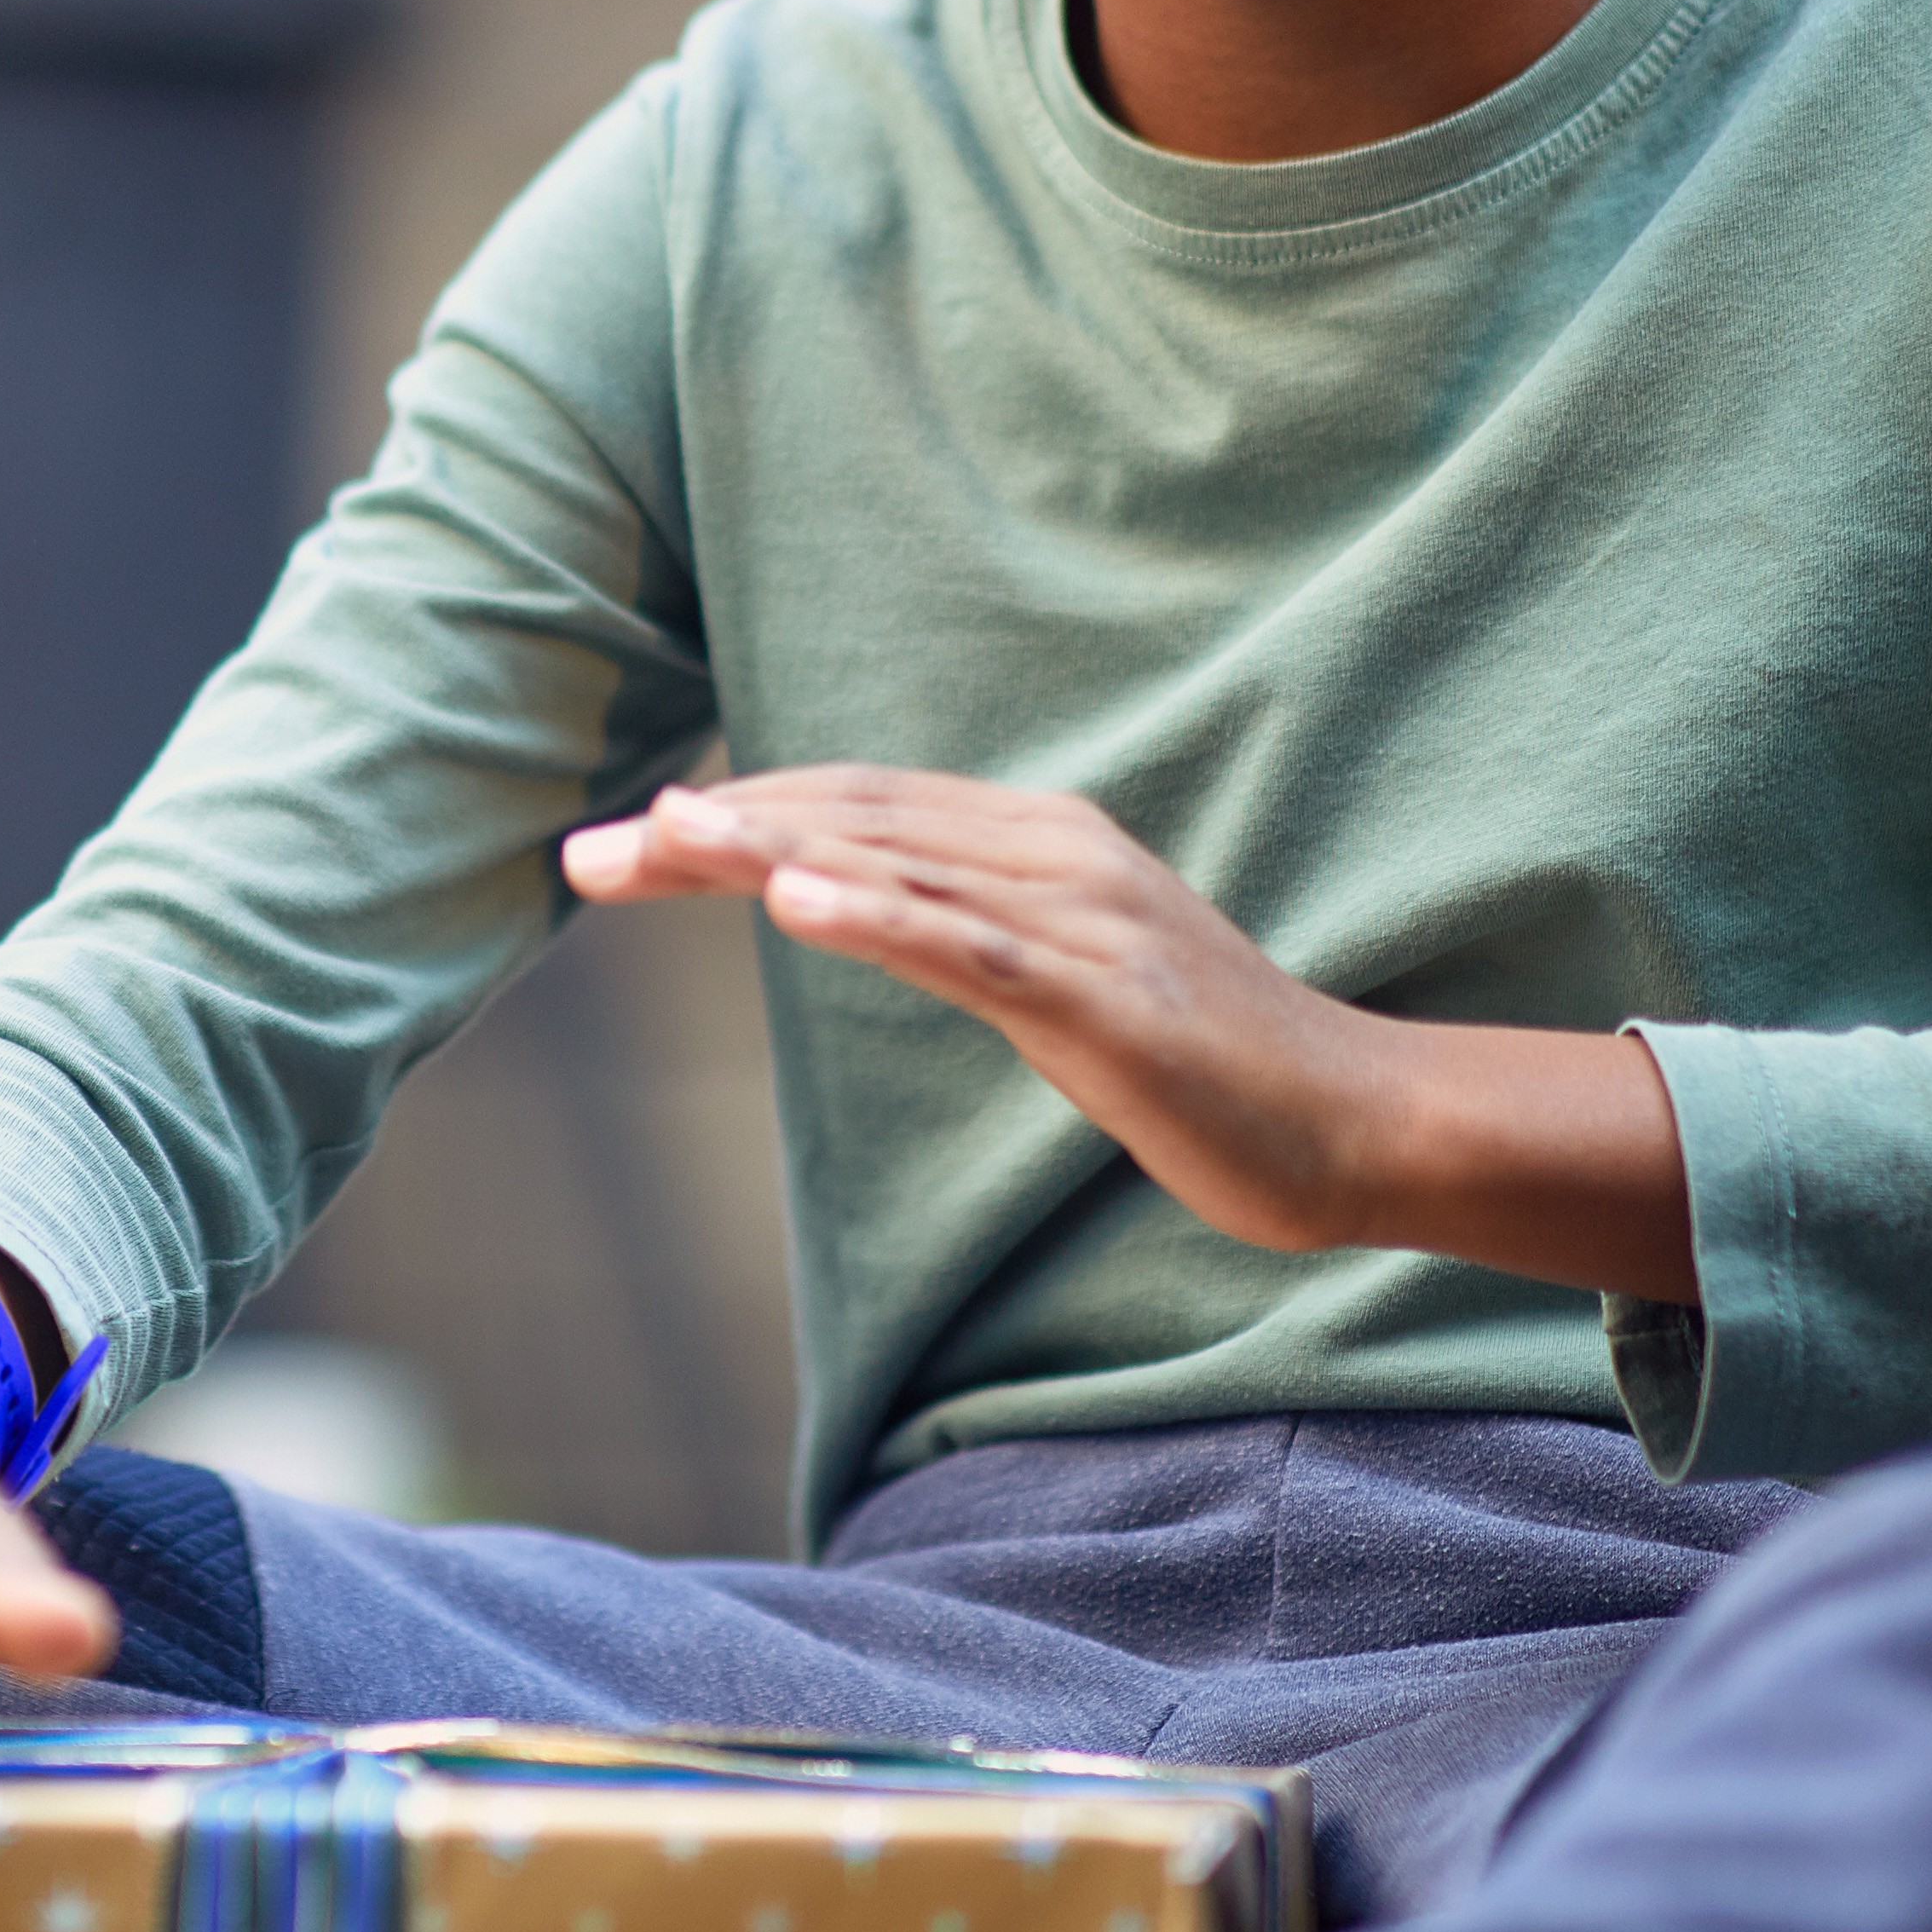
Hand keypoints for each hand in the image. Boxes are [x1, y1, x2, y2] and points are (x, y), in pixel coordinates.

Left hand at [565, 765, 1696, 1303]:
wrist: (1349, 1121)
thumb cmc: (1198, 1061)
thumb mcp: (1054, 980)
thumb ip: (963, 932)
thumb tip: (855, 905)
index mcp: (1035, 843)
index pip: (853, 810)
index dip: (733, 819)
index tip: (616, 848)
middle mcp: (1054, 855)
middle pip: (851, 824)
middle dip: (711, 835)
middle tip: (582, 856)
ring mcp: (1083, 920)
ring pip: (897, 868)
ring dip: (768, 851)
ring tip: (659, 839)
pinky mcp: (1106, 999)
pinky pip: (970, 948)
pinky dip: (877, 915)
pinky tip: (793, 901)